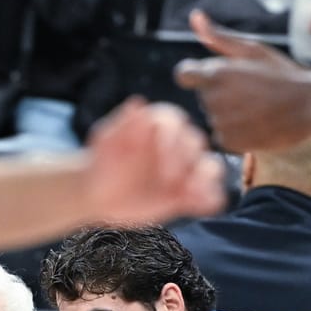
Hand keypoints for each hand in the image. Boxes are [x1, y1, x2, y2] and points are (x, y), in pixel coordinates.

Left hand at [82, 97, 226, 226]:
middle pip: (195, 143)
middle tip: (169, 180)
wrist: (100, 194)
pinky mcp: (189, 193)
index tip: (159, 160)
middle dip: (187, 160)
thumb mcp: (105, 141)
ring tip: (193, 193)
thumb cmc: (102, 162)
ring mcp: (186, 169)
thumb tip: (138, 103)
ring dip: (205, 179)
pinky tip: (202, 206)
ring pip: (209, 167)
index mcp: (159, 125)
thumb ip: (122, 124)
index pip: (174, 123)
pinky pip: (209, 193)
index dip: (171, 140)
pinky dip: (210, 199)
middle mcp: (178, 143)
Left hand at [175, 11, 310, 152]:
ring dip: (229, 114)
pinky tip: (256, 123)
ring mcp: (222, 122)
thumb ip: (219, 38)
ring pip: (214, 117)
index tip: (215, 77)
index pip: (184, 75)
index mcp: (217, 73)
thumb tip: (195, 18)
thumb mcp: (253, 50)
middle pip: (204, 97)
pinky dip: (236, 132)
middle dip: (221, 93)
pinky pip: (223, 136)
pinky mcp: (230, 142)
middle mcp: (215, 99)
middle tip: (251, 91)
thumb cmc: (283, 74)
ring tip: (257, 107)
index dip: (196, 75)